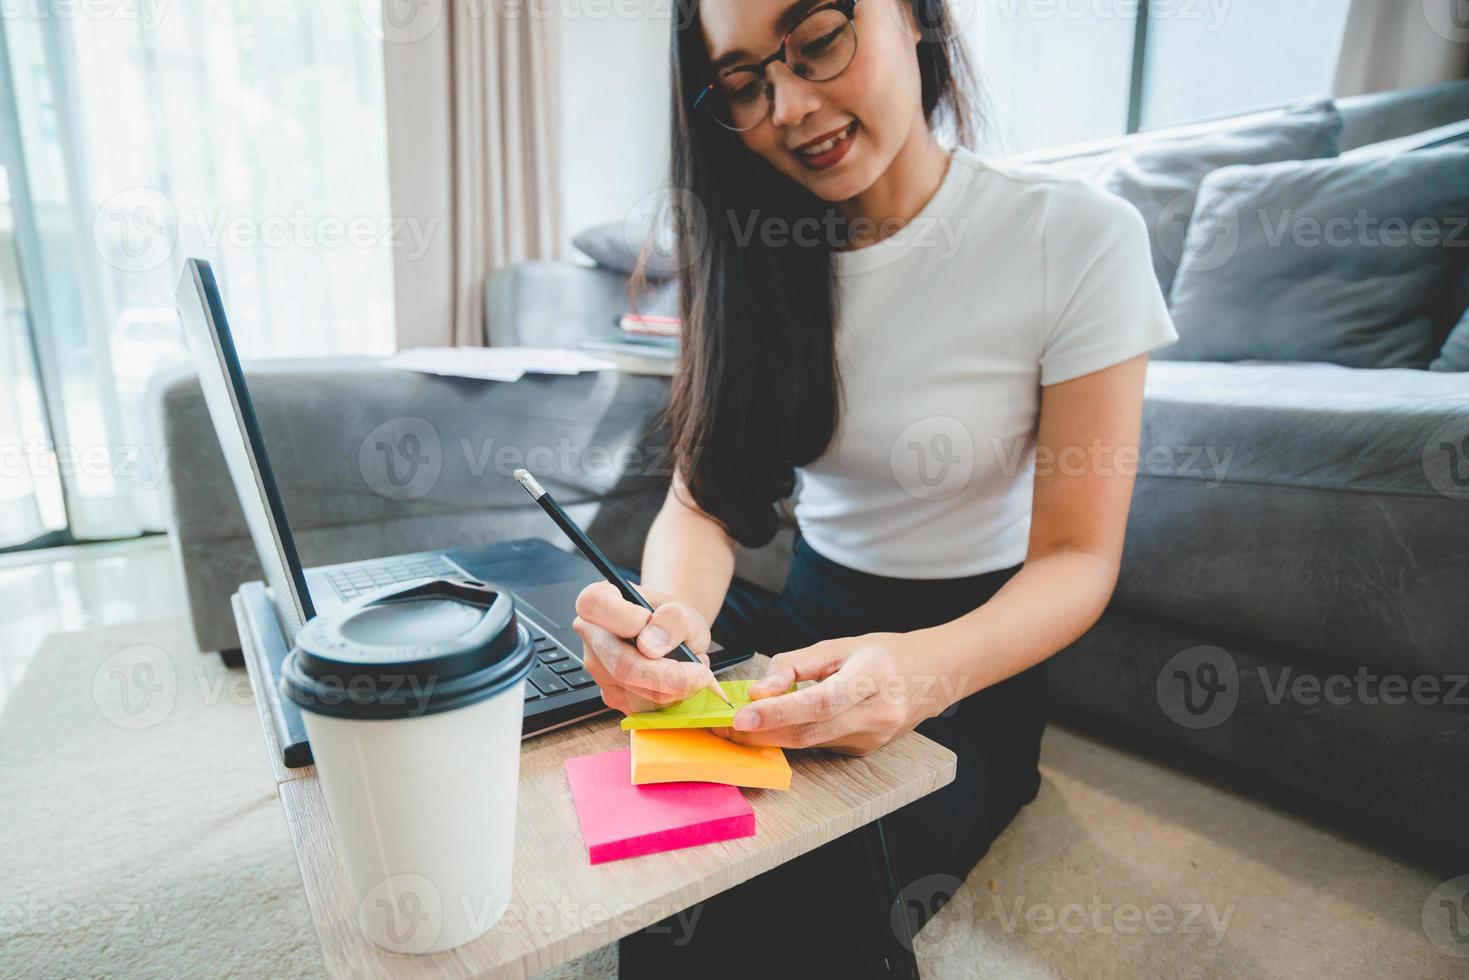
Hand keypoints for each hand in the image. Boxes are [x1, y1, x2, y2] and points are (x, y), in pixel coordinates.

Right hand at [571, 582, 714, 715]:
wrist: (675, 636)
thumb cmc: (672, 619)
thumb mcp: (684, 609)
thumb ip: (672, 619)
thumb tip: (651, 644)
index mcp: (601, 600)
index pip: (593, 604)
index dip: (622, 617)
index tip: (646, 620)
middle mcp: (592, 634)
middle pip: (619, 662)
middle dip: (665, 674)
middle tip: (699, 672)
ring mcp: (598, 668)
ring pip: (633, 690)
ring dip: (673, 688)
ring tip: (690, 670)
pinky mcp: (611, 695)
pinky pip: (641, 706)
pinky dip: (669, 698)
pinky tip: (677, 682)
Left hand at [716, 633, 945, 755]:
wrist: (932, 676)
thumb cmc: (884, 654)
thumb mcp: (840, 645)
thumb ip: (795, 665)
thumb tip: (760, 690)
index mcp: (873, 678)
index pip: (820, 702)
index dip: (779, 712)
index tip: (743, 716)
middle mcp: (877, 714)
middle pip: (810, 732)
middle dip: (762, 732)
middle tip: (725, 728)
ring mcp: (873, 739)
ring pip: (811, 743)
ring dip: (772, 736)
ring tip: (740, 725)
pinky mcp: (864, 752)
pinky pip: (820, 745)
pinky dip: (793, 736)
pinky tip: (776, 725)